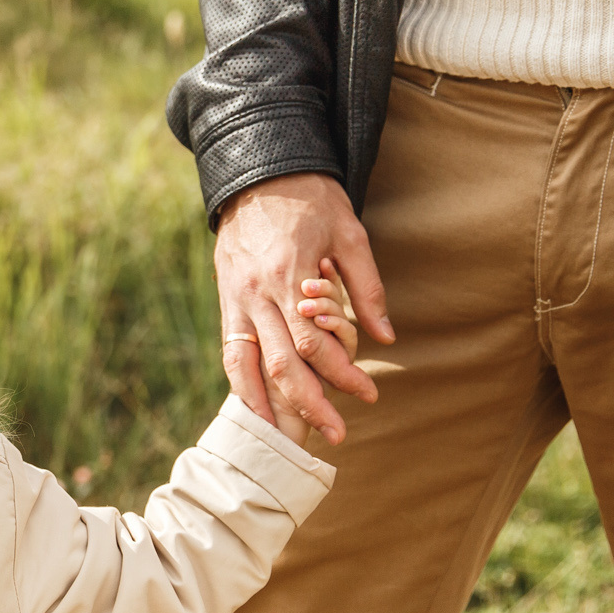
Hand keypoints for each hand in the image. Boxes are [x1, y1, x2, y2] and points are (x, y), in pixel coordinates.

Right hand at [215, 173, 395, 443]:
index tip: (369, 395)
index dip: (342, 374)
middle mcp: (258, 294)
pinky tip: (255, 413)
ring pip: (247, 366)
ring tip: (287, 441)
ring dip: (268, 407)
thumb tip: (386, 336)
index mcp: (290, 276)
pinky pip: (231, 353)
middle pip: (281, 364)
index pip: (315, 342)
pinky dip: (242, 387)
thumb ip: (366, 287)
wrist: (259, 170)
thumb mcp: (350, 233)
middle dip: (309, 404)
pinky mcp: (226, 302)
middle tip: (336, 435)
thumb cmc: (311, 199)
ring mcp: (236, 300)